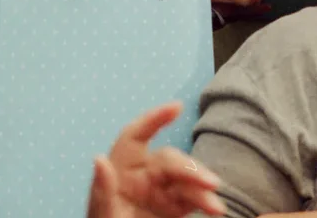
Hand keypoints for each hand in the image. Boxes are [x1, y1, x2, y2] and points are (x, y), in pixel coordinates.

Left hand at [87, 103, 225, 217]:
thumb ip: (103, 192)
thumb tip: (100, 159)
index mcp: (119, 174)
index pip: (134, 138)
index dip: (154, 119)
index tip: (176, 108)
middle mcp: (141, 179)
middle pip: (169, 161)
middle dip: (191, 169)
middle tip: (210, 183)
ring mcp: (159, 194)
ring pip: (186, 179)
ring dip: (203, 188)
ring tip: (216, 206)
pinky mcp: (173, 210)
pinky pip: (193, 199)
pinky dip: (205, 202)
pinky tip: (214, 209)